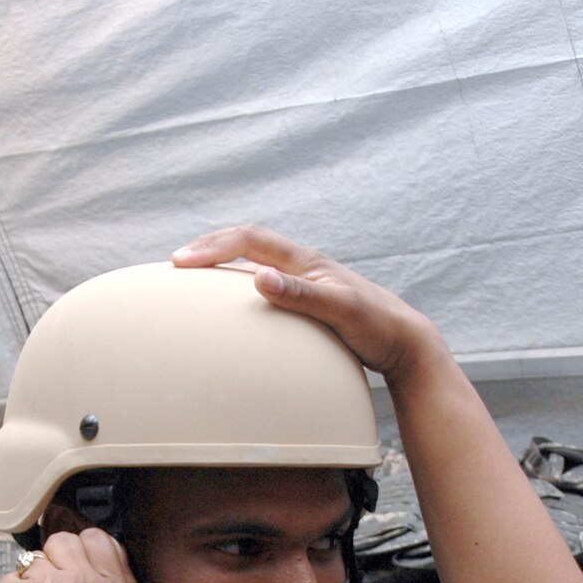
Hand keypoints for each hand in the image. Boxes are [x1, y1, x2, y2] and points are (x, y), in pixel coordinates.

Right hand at [172, 226, 444, 382]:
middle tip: (177, 263)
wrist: (404, 342)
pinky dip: (238, 286)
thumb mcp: (339, 310)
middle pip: (246, 244)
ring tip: (194, 277)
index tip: (181, 262)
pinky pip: (263, 283)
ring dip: (222, 263)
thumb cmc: (377, 325)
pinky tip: (231, 307)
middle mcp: (301, 266)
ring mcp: (304, 282)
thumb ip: (301, 294)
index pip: (249, 240)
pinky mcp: (306, 301)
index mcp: (305, 261)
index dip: (213, 247)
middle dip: (209, 248)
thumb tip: (259, 278)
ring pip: (253, 261)